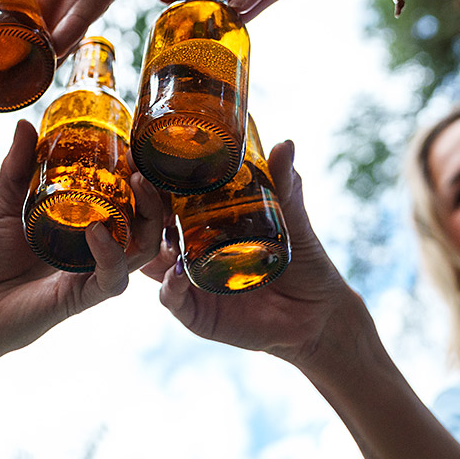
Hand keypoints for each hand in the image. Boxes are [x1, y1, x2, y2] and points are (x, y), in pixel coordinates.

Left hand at [0, 119, 165, 366]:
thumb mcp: (4, 207)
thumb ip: (17, 170)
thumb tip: (27, 125)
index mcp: (86, 232)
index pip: (131, 205)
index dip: (141, 179)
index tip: (135, 148)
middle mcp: (96, 254)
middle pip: (149, 227)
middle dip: (155, 195)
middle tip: (142, 165)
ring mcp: (90, 277)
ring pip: (142, 252)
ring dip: (147, 218)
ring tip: (136, 184)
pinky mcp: (78, 299)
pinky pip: (110, 279)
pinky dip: (108, 254)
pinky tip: (95, 231)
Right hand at [145, 140, 357, 366]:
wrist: (318, 315)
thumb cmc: (303, 263)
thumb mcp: (293, 220)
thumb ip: (285, 187)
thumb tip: (287, 144)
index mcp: (203, 225)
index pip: (167, 199)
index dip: (151, 179)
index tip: (141, 154)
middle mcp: (189, 252)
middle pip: (151, 228)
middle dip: (141, 205)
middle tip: (140, 180)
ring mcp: (189, 283)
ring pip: (153, 262)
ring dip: (149, 243)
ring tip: (156, 224)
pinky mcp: (195, 314)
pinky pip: (172, 297)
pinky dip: (171, 284)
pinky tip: (179, 271)